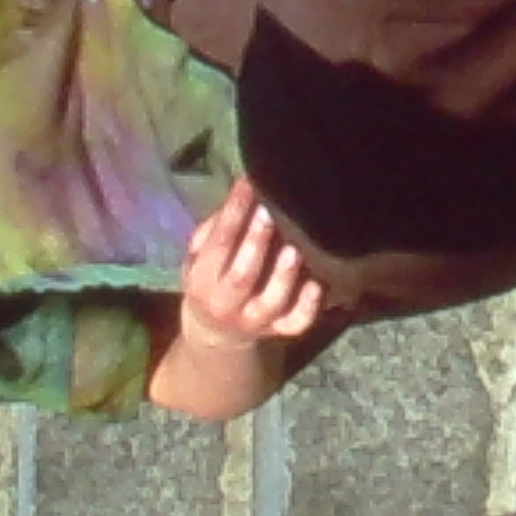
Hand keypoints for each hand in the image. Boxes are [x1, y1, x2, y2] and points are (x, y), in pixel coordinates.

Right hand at [173, 178, 327, 347]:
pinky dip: (309, 305)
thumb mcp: (198, 258)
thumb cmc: (211, 280)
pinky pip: (298, 322)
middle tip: (270, 211)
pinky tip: (317, 283)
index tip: (248, 183)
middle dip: (257, 241)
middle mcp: (227, 304)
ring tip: (295, 247)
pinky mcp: (281, 331)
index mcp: (202, 282)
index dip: (233, 212)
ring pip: (273, 300)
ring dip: (285, 273)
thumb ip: (213, 230)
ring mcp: (256, 321)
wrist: (217, 332)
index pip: (219, 244)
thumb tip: (241, 194)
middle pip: (245, 274)